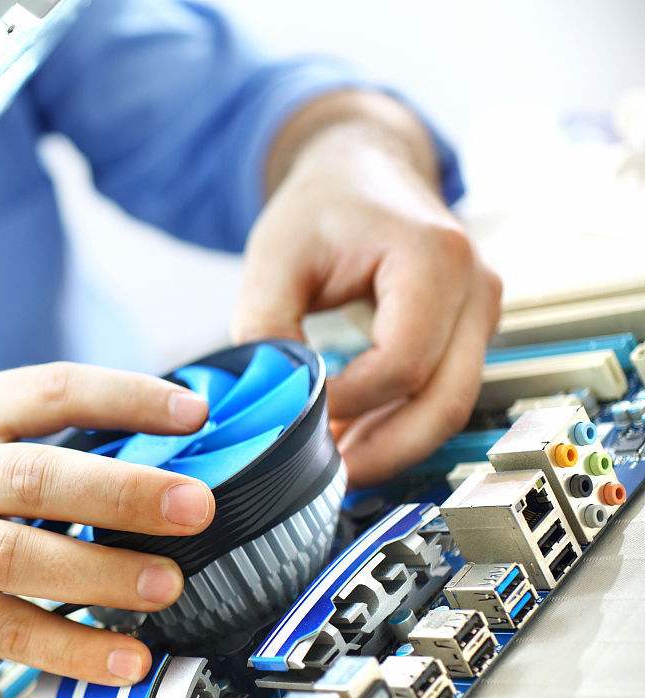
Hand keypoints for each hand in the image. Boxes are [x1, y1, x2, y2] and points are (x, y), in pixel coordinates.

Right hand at [0, 363, 213, 685]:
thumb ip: (24, 436)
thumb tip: (142, 447)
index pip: (53, 389)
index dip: (127, 396)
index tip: (193, 412)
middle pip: (39, 477)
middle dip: (124, 492)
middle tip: (194, 505)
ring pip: (20, 557)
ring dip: (101, 574)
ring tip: (167, 584)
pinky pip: (6, 631)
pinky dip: (69, 648)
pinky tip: (122, 657)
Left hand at [233, 102, 501, 486]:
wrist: (362, 169)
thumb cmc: (320, 206)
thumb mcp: (274, 257)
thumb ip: (265, 327)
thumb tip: (270, 404)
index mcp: (434, 258)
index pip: (401, 364)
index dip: (349, 404)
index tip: (299, 414)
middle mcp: (476, 287)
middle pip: (445, 401)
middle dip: (383, 450)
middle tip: (326, 477)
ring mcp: (482, 311)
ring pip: (451, 407)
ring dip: (393, 445)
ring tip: (333, 460)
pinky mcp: (471, 331)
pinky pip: (443, 393)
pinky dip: (400, 424)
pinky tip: (352, 438)